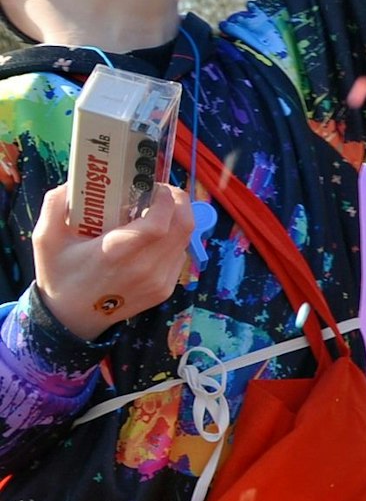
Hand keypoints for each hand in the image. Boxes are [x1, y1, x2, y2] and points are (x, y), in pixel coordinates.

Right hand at [32, 184, 193, 340]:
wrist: (71, 319)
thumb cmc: (59, 274)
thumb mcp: (46, 239)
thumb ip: (56, 206)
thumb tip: (74, 182)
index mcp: (115, 253)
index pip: (159, 223)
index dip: (164, 198)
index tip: (152, 186)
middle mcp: (143, 268)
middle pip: (183, 226)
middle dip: (178, 200)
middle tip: (160, 192)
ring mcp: (158, 281)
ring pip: (185, 239)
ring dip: (178, 218)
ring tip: (157, 210)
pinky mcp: (165, 290)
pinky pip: (180, 255)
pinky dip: (174, 239)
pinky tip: (154, 237)